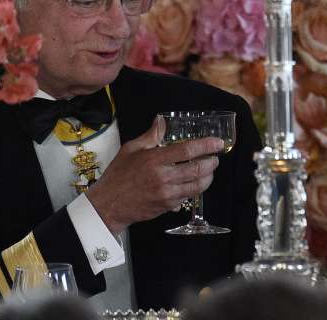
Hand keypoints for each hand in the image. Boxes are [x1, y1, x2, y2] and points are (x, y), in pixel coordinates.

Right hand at [86, 116, 223, 234]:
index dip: (207, 145)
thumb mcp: (130, 150)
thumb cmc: (118, 176)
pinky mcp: (167, 206)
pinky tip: (194, 182)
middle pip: (198, 168)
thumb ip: (150, 136)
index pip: (187, 149)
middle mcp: (163, 177)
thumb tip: (161, 120)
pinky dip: (195, 189)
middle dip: (212, 162)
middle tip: (215, 157)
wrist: (108, 205)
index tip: (218, 143)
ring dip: (208, 177)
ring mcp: (167, 194)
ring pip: (198, 185)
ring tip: (209, 170)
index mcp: (154, 160)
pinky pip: (188, 196)